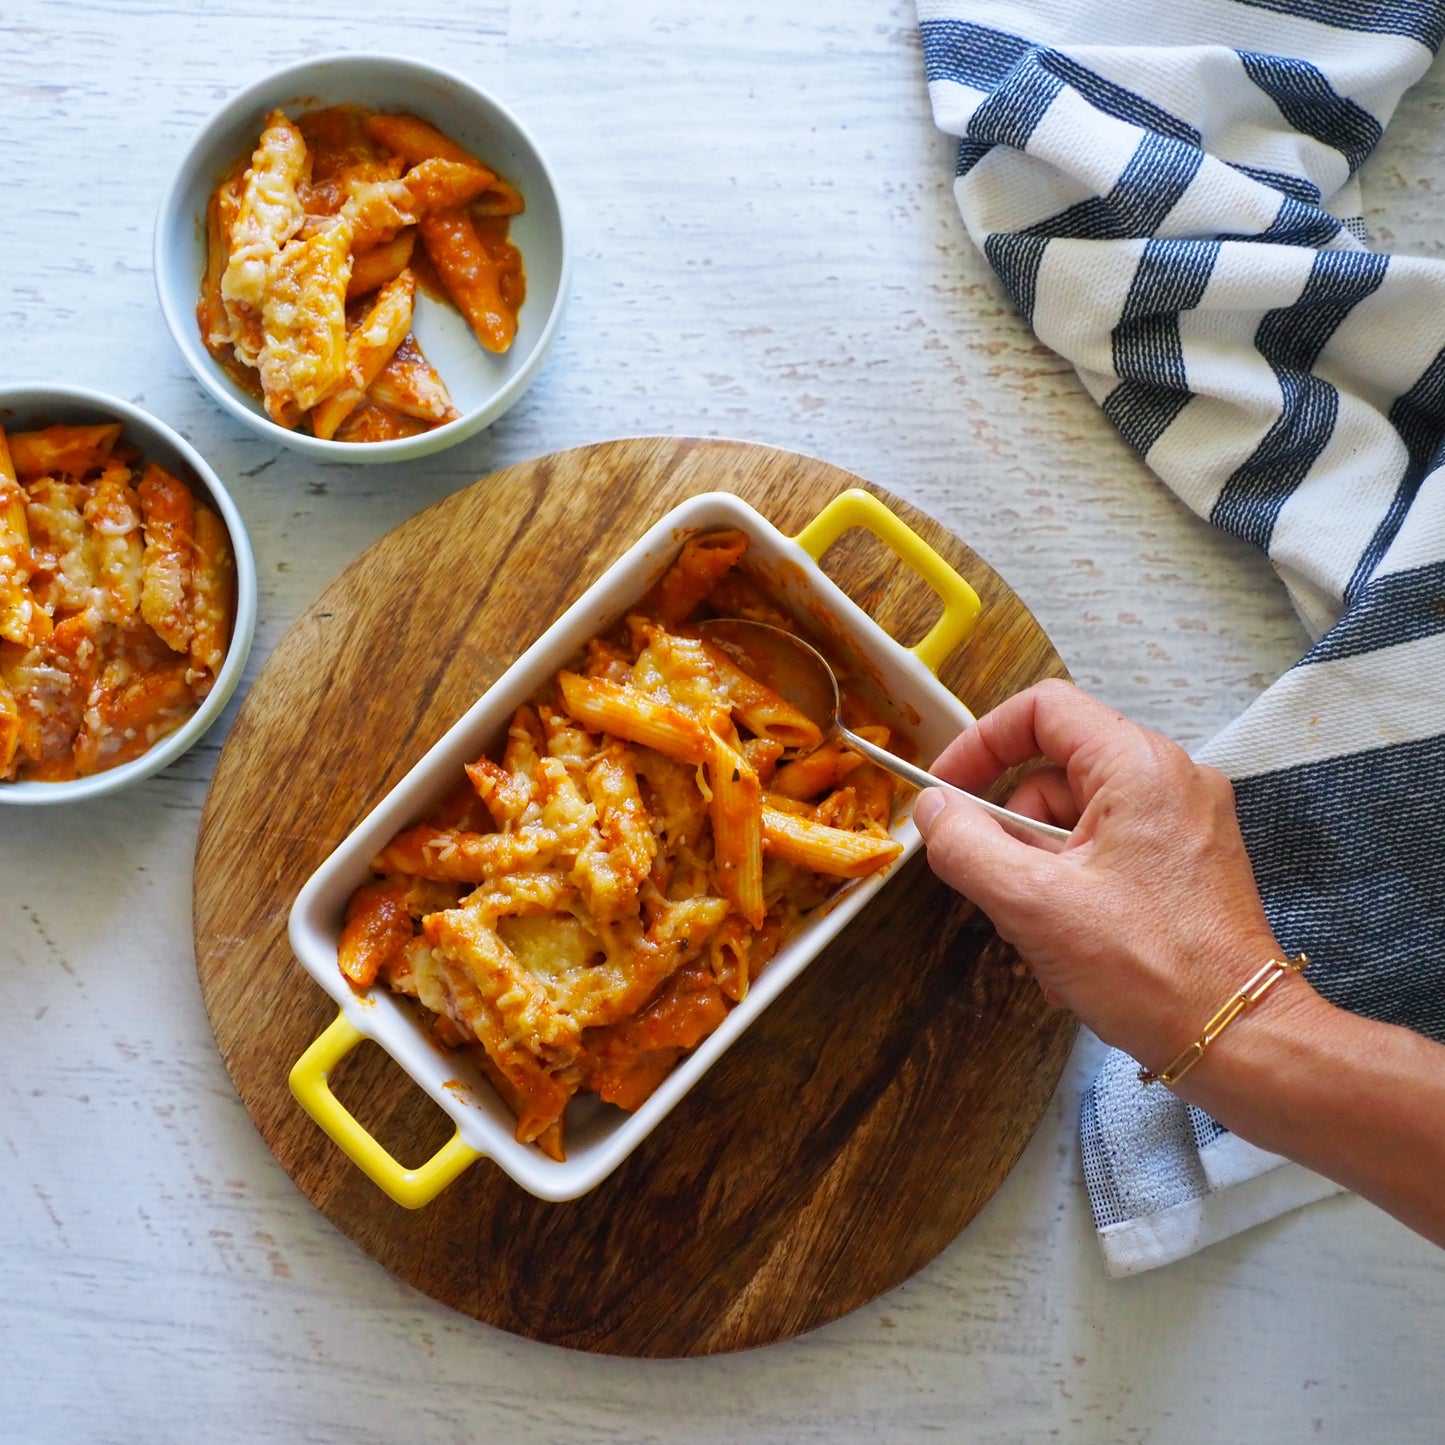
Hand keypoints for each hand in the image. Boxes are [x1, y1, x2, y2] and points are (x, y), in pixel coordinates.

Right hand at [913, 679, 1294, 1070]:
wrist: (1241, 1040)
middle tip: (994, 890)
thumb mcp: (1031, 904)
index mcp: (1138, 766)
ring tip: (1039, 943)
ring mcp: (1186, 822)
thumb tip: (931, 808)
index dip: (980, 742)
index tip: (944, 793)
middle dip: (1011, 835)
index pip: (1042, 709)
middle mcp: (1170, 779)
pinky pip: (1109, 855)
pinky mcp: (1190, 864)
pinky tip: (1069, 955)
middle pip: (1054, 774)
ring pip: (1076, 823)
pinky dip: (1075, 894)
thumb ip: (966, 844)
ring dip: (1039, 878)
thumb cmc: (1146, 968)